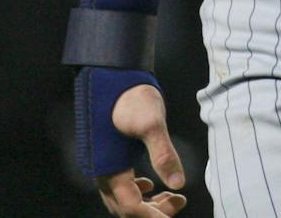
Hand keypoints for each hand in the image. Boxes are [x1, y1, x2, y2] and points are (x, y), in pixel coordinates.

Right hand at [97, 85, 186, 216]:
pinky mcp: (107, 154)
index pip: (130, 206)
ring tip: (172, 197)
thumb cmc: (130, 96)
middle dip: (151, 211)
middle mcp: (101, 171)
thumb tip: (179, 184)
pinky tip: (151, 184)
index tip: (172, 216)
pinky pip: (119, 184)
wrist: (111, 75)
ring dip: (146, 202)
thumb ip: (164, 154)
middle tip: (179, 204)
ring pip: (122, 197)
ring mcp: (102, 164)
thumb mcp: (152, 123)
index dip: (151, 216)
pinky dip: (137, 190)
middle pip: (124, 207)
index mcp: (109, 168)